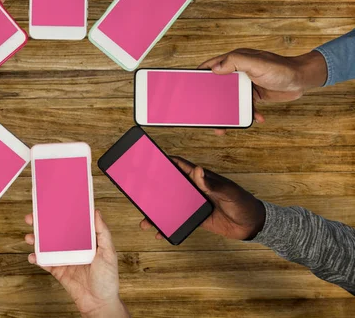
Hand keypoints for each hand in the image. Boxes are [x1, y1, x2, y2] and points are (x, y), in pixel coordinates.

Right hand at [25, 210, 128, 317]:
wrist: (99, 304)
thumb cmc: (108, 279)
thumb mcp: (109, 253)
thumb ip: (103, 233)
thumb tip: (96, 212)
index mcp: (86, 241)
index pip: (73, 223)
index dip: (63, 214)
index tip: (53, 205)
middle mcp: (74, 248)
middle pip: (56, 232)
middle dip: (43, 225)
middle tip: (33, 218)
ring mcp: (65, 259)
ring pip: (47, 246)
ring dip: (37, 240)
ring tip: (29, 236)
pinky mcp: (59, 271)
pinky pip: (45, 263)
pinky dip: (37, 259)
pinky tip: (32, 256)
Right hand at [140, 157, 265, 240]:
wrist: (253, 226)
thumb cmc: (243, 203)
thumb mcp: (229, 193)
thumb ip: (212, 184)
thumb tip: (199, 170)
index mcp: (202, 178)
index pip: (181, 166)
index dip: (167, 162)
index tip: (151, 159)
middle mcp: (195, 189)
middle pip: (171, 187)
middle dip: (155, 190)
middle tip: (139, 194)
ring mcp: (195, 204)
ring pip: (171, 205)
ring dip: (158, 212)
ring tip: (145, 220)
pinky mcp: (197, 218)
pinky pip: (179, 221)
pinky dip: (169, 226)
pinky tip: (161, 232)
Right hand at [198, 48, 327, 130]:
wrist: (303, 78)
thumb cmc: (282, 68)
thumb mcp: (256, 63)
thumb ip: (235, 62)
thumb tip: (214, 69)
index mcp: (234, 61)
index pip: (210, 67)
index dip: (198, 76)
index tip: (188, 87)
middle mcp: (237, 72)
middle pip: (217, 87)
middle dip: (210, 101)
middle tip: (205, 115)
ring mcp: (246, 84)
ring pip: (230, 100)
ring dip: (228, 113)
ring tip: (224, 127)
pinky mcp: (254, 94)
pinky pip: (245, 106)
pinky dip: (248, 114)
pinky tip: (255, 119)